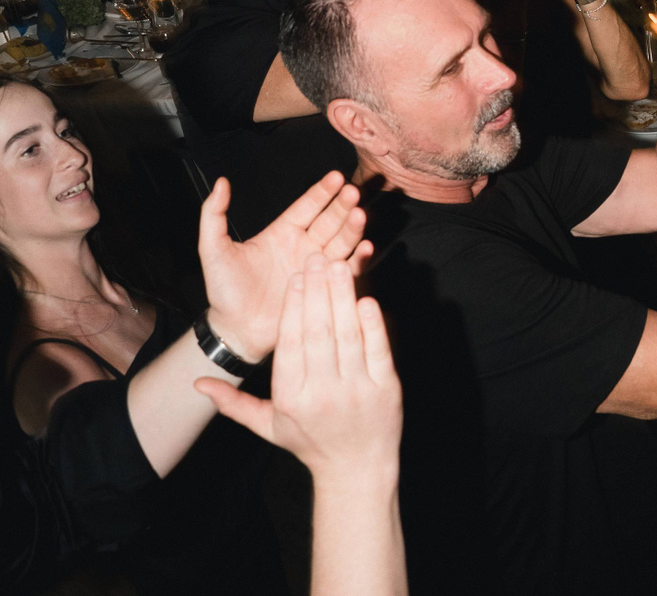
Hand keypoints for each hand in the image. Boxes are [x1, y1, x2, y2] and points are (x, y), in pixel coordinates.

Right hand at [196, 257, 401, 487]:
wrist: (357, 469)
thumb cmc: (311, 443)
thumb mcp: (268, 426)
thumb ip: (234, 403)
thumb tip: (198, 383)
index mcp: (291, 398)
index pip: (291, 344)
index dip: (293, 308)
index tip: (295, 278)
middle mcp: (322, 393)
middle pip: (319, 332)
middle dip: (317, 292)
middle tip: (315, 259)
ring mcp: (357, 390)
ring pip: (348, 335)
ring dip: (343, 297)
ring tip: (339, 267)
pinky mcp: (386, 388)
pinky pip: (379, 349)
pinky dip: (373, 323)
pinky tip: (366, 298)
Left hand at [199, 172, 372, 362]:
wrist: (236, 330)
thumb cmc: (224, 291)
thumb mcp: (214, 249)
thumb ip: (214, 215)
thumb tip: (220, 184)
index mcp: (282, 233)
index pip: (307, 206)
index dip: (322, 192)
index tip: (336, 177)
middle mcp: (304, 246)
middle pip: (330, 220)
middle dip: (343, 205)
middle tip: (353, 192)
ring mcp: (317, 267)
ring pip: (342, 241)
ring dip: (352, 228)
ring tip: (360, 215)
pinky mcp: (325, 288)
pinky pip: (346, 271)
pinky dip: (359, 259)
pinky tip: (366, 248)